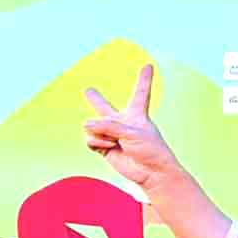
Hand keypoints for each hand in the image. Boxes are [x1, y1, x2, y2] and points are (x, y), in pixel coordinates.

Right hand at [83, 65, 182, 190]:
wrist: (151, 173)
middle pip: (105, 108)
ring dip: (102, 134)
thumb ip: (108, 126)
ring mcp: (111, 135)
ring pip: (93, 127)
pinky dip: (97, 143)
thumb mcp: (132, 132)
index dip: (144, 79)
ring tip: (116, 142)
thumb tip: (86, 125)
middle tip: (88, 90)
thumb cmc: (150, 150)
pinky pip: (90, 139)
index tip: (149, 65)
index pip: (140, 92)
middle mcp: (123, 122)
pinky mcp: (103, 147)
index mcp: (137, 114)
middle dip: (95, 100)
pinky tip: (109, 147)